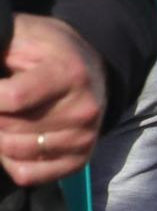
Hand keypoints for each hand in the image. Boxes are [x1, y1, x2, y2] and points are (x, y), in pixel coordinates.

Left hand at [0, 14, 107, 186]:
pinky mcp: (80, 159)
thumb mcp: (24, 36)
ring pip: (15, 152)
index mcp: (70, 74)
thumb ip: (0, 46)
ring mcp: (84, 137)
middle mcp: (84, 109)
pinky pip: (28, 174)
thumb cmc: (49, 52)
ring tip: (1, 119)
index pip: (12, 98)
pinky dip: (8, 162)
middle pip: (9, 128)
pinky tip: (10, 141)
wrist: (93, 67)